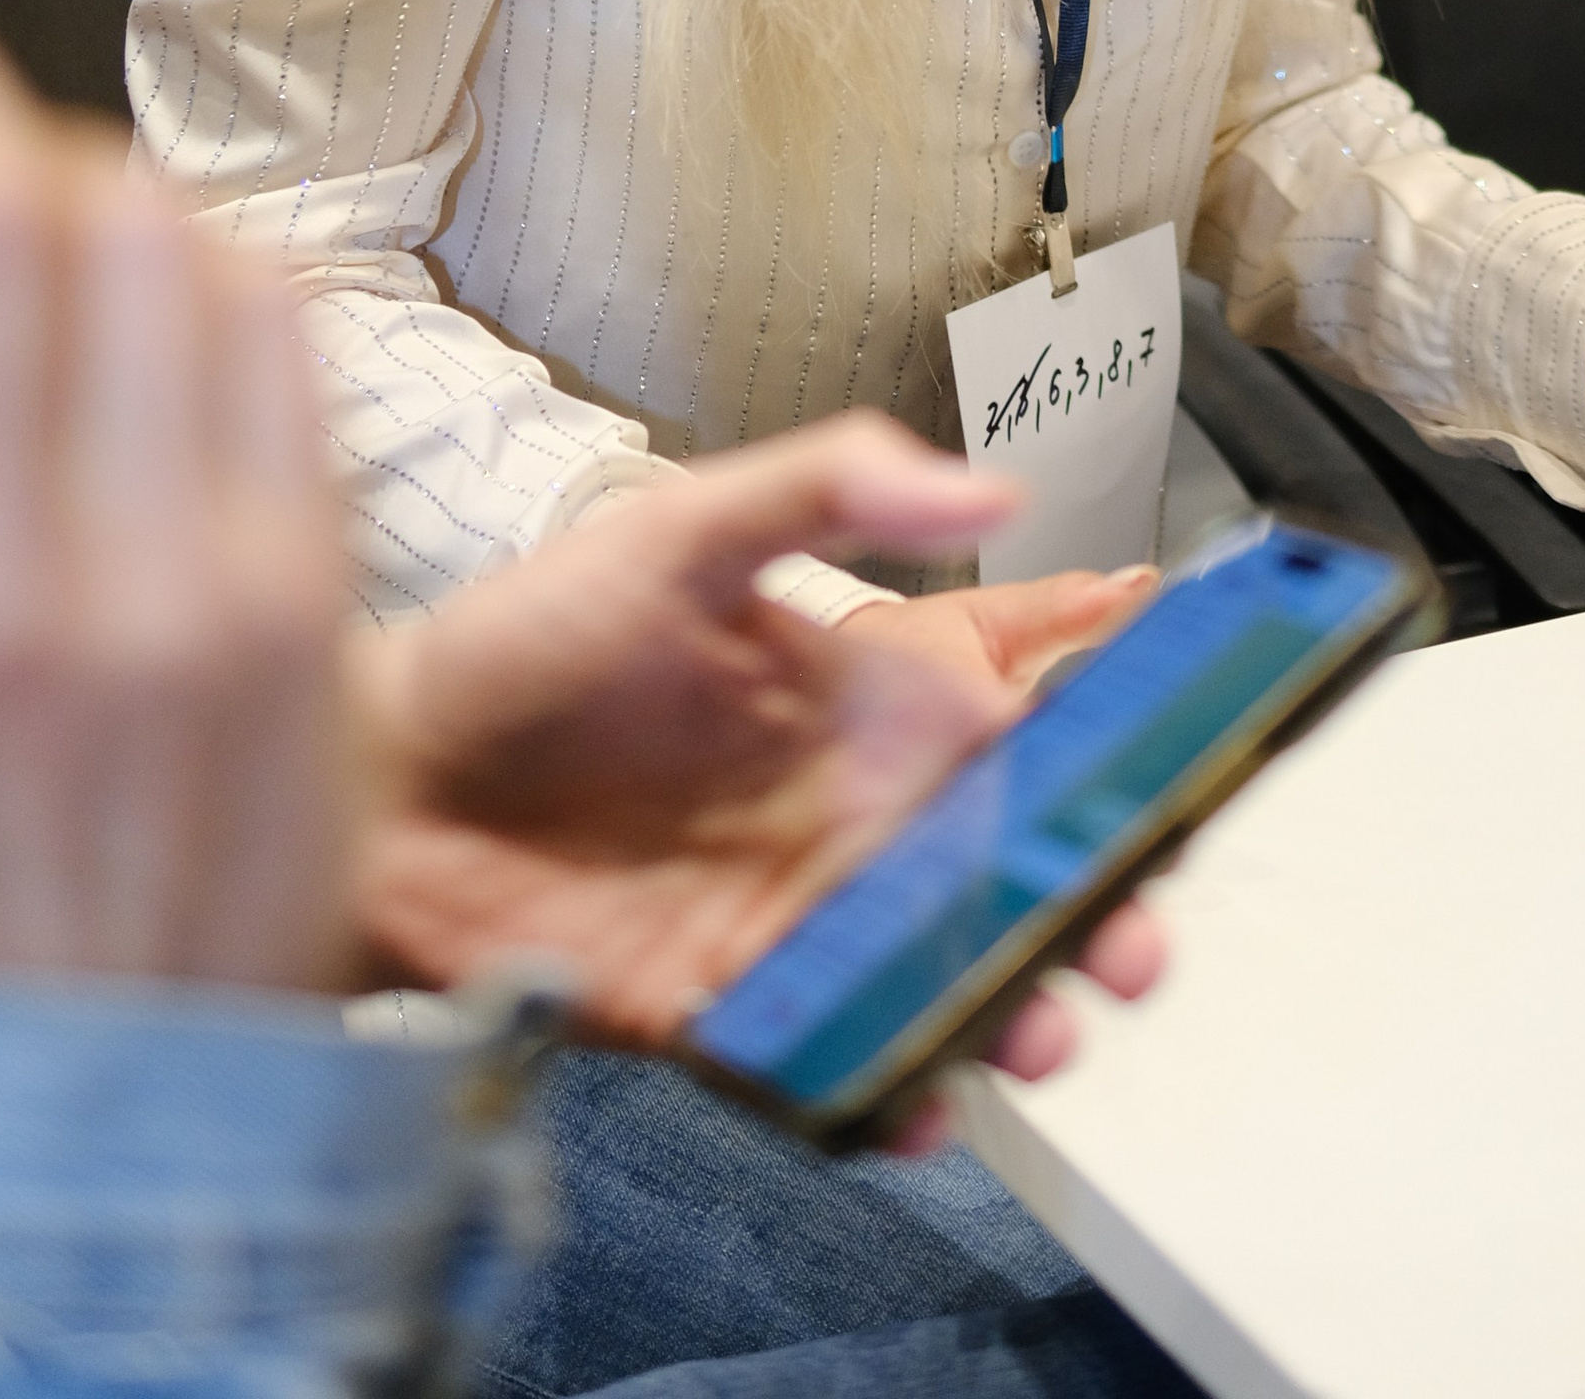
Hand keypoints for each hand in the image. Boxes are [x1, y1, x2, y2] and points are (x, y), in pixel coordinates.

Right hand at [0, 0, 350, 984]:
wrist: (75, 1154)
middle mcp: (101, 579)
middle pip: (106, 215)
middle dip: (22, 159)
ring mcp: (239, 599)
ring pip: (223, 271)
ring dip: (131, 226)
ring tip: (59, 260)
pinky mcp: (325, 629)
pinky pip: (300, 378)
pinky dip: (224, 313)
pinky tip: (160, 346)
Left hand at [353, 428, 1166, 1109]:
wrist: (380, 781)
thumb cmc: (526, 641)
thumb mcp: (679, 530)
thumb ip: (832, 490)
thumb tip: (995, 486)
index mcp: (869, 694)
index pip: (1028, 699)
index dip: (1122, 712)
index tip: (1204, 727)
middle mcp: (858, 811)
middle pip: (1018, 859)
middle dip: (1101, 891)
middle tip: (1139, 919)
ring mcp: (804, 919)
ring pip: (953, 969)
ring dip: (1020, 1000)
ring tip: (1050, 1015)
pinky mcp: (732, 1014)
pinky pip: (840, 1063)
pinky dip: (895, 1093)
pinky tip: (926, 1097)